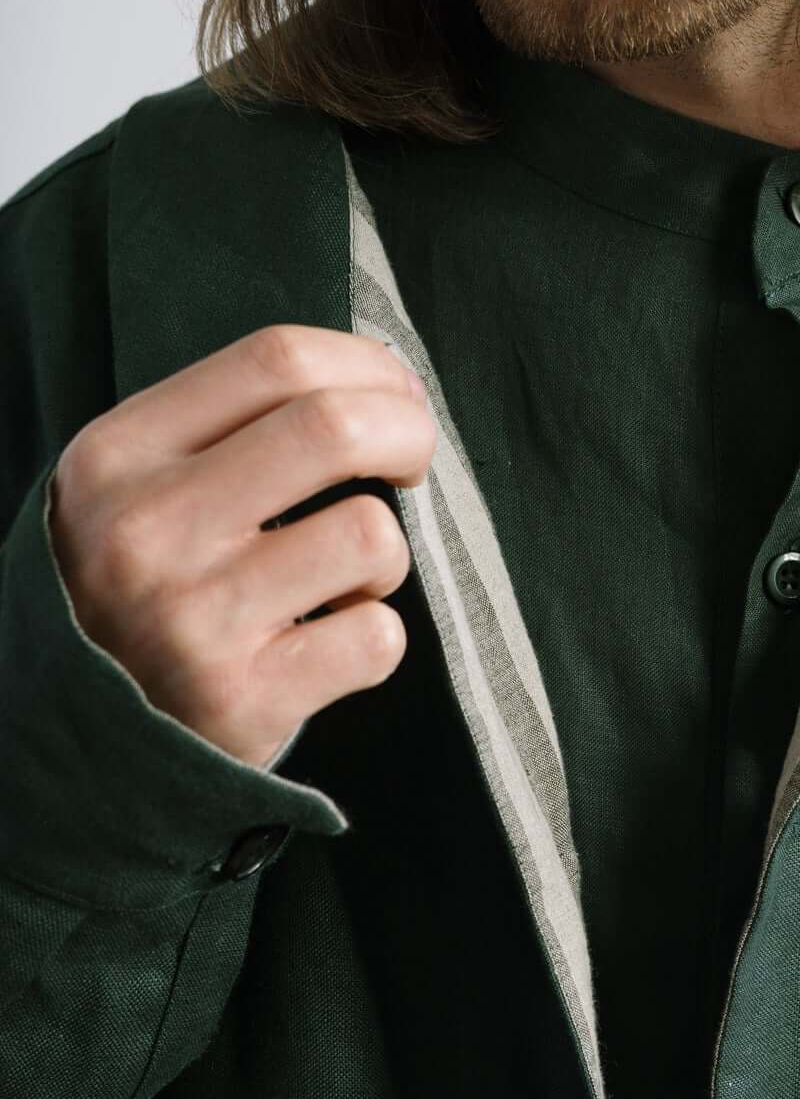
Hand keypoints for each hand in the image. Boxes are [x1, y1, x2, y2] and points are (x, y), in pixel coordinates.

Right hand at [47, 324, 435, 769]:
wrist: (87, 739)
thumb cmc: (140, 593)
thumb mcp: (138, 489)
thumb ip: (232, 429)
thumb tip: (381, 383)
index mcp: (118, 455)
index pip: (275, 360)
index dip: (365, 367)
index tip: (395, 396)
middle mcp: (147, 529)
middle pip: (332, 427)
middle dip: (407, 433)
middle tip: (413, 461)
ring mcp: (196, 618)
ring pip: (370, 535)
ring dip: (385, 556)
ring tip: (343, 582)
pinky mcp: (245, 698)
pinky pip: (378, 637)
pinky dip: (375, 637)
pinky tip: (328, 645)